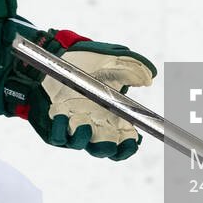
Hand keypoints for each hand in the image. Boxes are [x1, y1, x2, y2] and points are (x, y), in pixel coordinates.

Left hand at [14, 30, 155, 160]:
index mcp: (112, 115)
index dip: (129, 146)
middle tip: (111, 140)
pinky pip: (58, 135)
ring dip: (84, 137)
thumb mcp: (111, 59)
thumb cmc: (86, 60)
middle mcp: (94, 124)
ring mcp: (74, 126)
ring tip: (84, 123)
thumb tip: (149, 77)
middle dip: (109, 147)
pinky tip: (62, 116)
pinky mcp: (54, 124)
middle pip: (105, 149)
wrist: (56, 54)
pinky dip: (61, 129)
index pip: (124, 141)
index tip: (133, 140)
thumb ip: (132, 68)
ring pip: (81, 143)